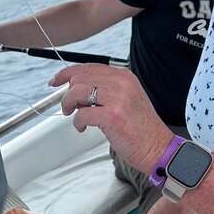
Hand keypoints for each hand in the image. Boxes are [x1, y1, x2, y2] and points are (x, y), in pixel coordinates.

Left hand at [50, 64, 171, 173]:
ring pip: (77, 92)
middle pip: (79, 78)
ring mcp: (117, 98)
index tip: (56, 81)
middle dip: (67, 93)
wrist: (157, 146)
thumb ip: (105, 89)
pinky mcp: (112, 116)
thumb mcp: (126, 99)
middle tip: (69, 106)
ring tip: (73, 115)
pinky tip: (83, 127)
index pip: (88, 67)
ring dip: (69, 105)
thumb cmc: (140, 127)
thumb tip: (77, 89)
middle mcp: (121, 83)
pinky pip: (82, 114)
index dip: (67, 73)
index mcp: (123, 76)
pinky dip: (77, 122)